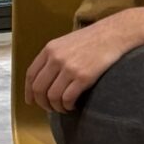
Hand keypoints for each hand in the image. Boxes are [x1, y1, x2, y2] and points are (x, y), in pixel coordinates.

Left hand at [24, 15, 141, 112]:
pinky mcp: (83, 77)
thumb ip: (54, 57)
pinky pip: (67, 98)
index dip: (29, 92)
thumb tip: (46, 80)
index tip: (31, 102)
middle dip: (43, 103)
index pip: (31, 75)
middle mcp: (56, 58)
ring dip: (56, 107)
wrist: (114, 34)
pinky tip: (73, 106)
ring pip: (52, 96)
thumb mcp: (66, 42)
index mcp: (50, 49)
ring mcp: (69, 68)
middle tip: (50, 109)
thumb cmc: (93, 39)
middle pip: (39, 88)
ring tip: (64, 108)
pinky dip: (68, 106)